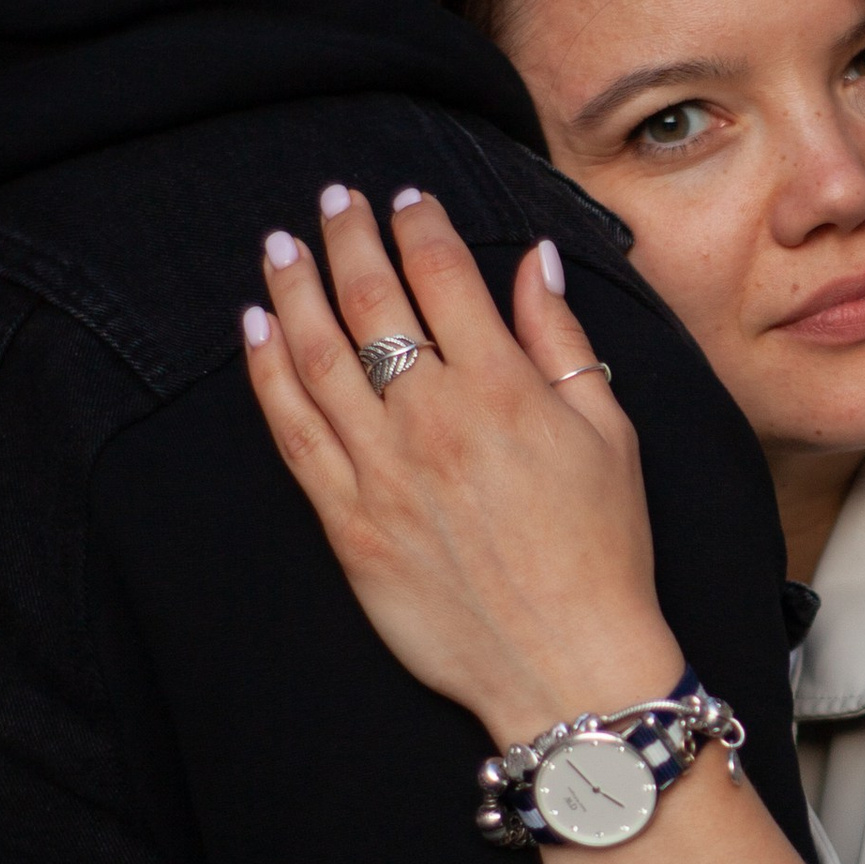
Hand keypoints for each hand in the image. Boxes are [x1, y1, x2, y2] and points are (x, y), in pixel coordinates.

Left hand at [243, 189, 682, 744]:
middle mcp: (432, 420)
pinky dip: (267, 372)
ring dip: (293, 290)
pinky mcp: (347, 524)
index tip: (405, 198)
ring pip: (316, 356)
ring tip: (280, 247)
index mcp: (503, 389)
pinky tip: (257, 331)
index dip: (418, 225)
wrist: (566, 665)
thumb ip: (560, 340)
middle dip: (347, 237)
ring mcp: (381, 472)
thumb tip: (534, 260)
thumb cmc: (602, 551)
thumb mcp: (608, 433)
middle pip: (370, 300)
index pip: (442, 275)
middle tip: (333, 200)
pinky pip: (292, 432)